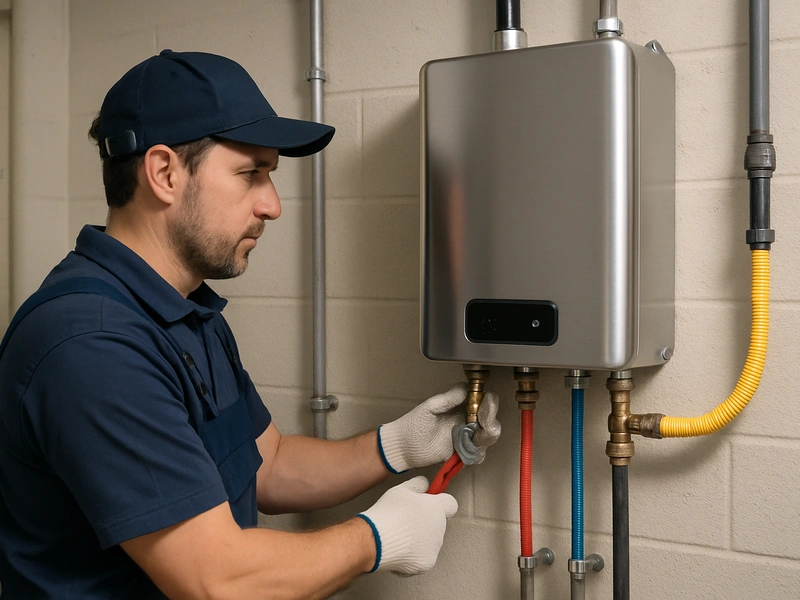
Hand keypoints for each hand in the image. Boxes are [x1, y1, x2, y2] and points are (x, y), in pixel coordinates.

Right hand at [357, 476, 457, 574]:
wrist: (377, 540)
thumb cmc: (388, 513)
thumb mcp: (402, 489)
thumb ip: (417, 484)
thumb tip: (424, 484)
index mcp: (437, 508)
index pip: (450, 504)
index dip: (440, 504)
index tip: (429, 505)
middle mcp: (440, 528)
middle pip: (437, 524)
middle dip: (425, 523)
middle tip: (406, 521)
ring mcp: (434, 547)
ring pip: (429, 542)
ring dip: (419, 540)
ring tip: (399, 536)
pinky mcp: (426, 563)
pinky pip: (421, 558)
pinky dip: (412, 556)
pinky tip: (398, 549)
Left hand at [378, 383, 500, 472]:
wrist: (403, 447)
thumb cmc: (413, 425)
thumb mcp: (430, 407)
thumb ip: (449, 398)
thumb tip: (466, 387)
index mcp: (460, 407)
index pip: (483, 402)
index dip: (488, 402)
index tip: (485, 401)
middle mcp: (466, 422)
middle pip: (489, 419)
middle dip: (490, 418)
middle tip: (482, 419)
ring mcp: (465, 438)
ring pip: (486, 437)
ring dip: (486, 435)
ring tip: (476, 434)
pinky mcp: (461, 453)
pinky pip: (477, 453)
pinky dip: (477, 451)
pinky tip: (470, 447)